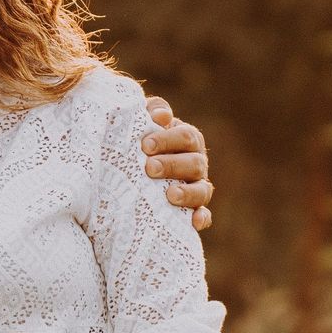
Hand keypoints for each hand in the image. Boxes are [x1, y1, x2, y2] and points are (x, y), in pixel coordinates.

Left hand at [142, 97, 212, 231]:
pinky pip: (203, 216)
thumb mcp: (143, 122)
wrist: (128, 172)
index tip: (145, 145)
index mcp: (187, 140)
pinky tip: (194, 222)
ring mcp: (197, 187)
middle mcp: (196, 163)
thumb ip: (153, 110)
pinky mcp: (193, 210)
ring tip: (170, 195)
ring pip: (203, 190)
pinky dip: (201, 218)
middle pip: (195, 163)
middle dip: (172, 165)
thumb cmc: (138, 141)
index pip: (186, 136)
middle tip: (149, 168)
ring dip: (188, 193)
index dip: (167, 139)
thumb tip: (162, 116)